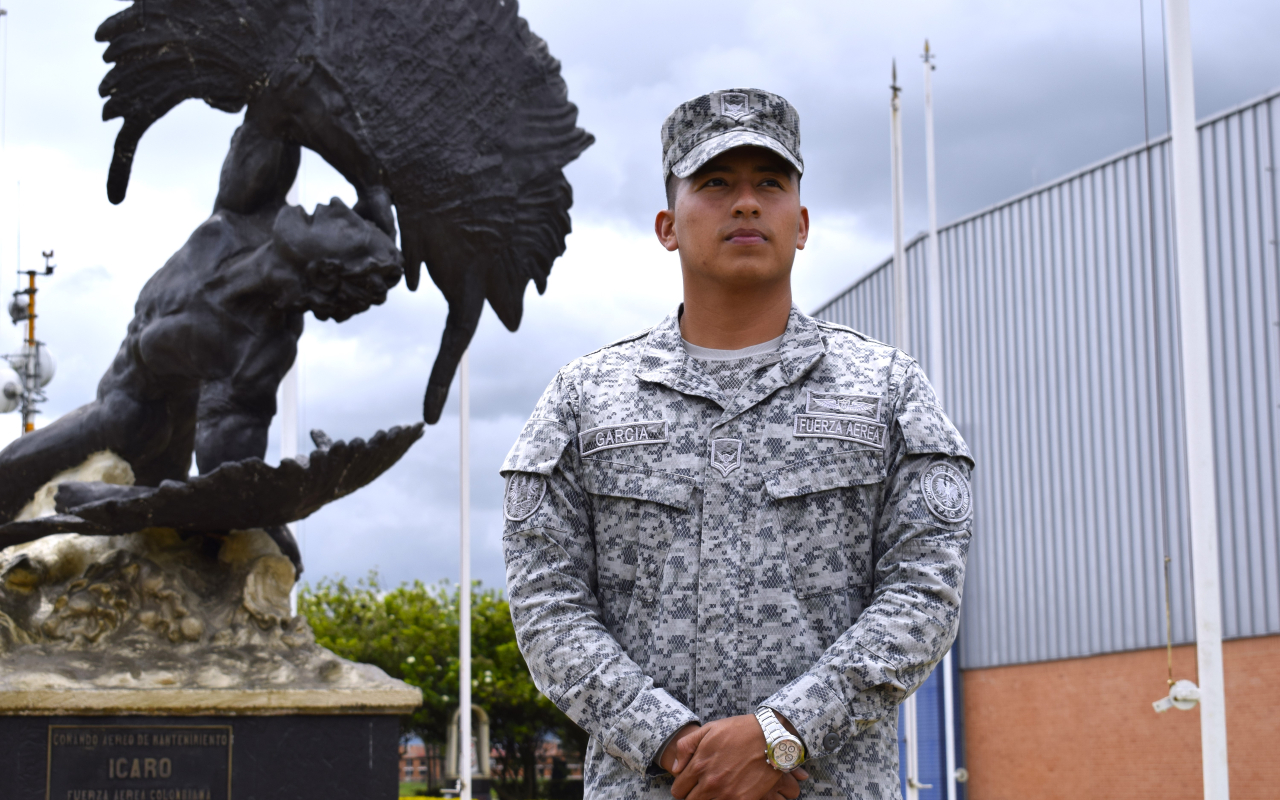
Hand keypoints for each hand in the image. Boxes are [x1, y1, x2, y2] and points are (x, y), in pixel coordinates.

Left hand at [668, 714, 808, 799]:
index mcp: (699, 765)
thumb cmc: (739, 731)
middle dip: (693, 795)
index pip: (678, 790)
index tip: (690, 783)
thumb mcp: (708, 729)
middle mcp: (710, 783)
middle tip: (702, 787)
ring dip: (708, 799)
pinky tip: (729, 792)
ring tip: (717, 789)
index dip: (682, 787)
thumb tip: (675, 768)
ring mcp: (726, 794)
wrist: (771, 738)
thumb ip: (686, 746)